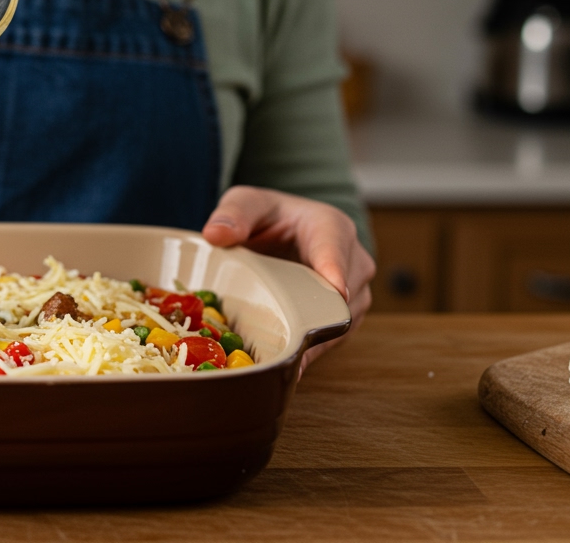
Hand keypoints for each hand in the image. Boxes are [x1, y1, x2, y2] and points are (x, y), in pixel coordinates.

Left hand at [201, 185, 375, 372]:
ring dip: (310, 340)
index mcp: (332, 228)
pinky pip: (330, 339)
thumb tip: (215, 235)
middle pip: (341, 296)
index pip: (335, 250)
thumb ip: (233, 213)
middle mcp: (353, 262)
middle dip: (314, 316)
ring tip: (277, 360)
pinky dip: (307, 351)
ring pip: (339, 324)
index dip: (335, 270)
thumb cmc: (270, 215)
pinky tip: (281, 366)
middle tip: (283, 341)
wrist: (286, 231)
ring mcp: (353, 294)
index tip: (336, 291)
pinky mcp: (343, 319)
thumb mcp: (247, 202)